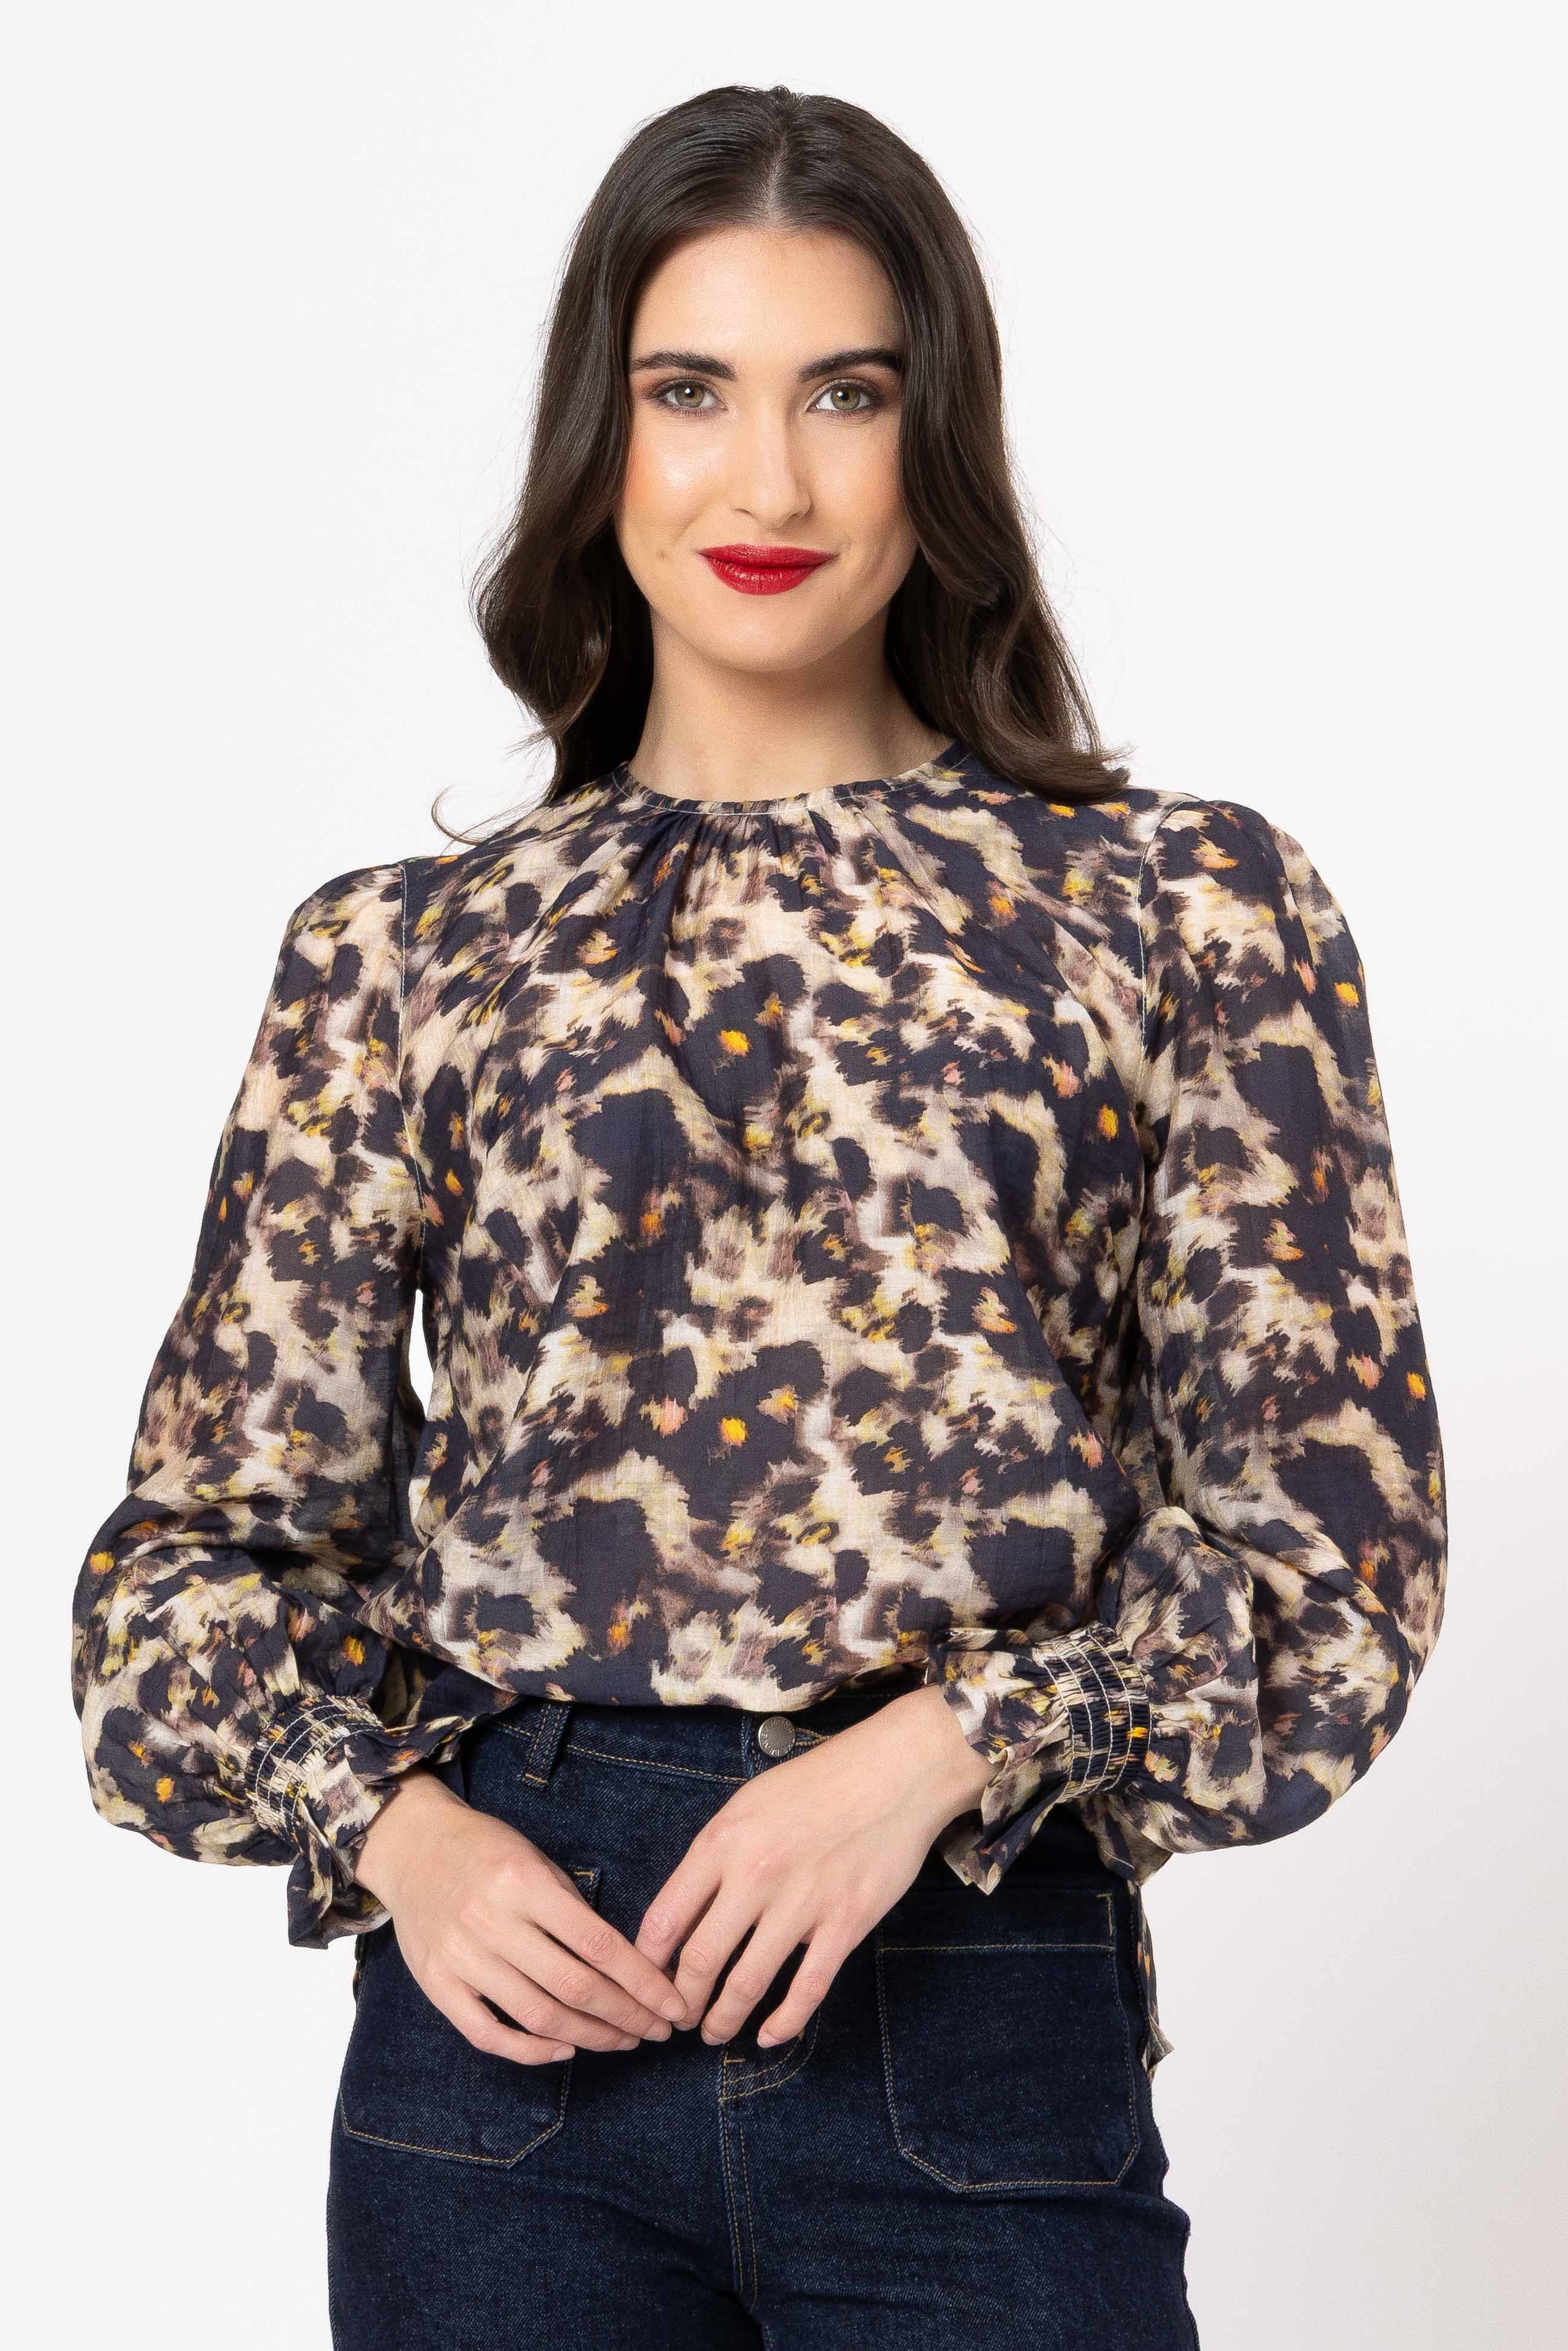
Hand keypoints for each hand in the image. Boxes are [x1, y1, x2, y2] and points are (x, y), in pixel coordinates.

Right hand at [353, 1770, 690, 2063]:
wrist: (413, 1846)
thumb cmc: (486, 1849)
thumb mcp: (536, 1860)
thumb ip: (572, 1910)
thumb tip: (624, 1966)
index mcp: (524, 1884)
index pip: (599, 1945)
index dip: (644, 1982)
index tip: (674, 2006)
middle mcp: (491, 1922)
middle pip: (573, 1986)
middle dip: (625, 2016)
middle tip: (656, 2031)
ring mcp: (460, 1957)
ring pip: (536, 2016)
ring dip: (589, 2038)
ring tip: (622, 2041)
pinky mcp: (436, 1984)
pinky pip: (487, 2033)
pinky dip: (529, 2050)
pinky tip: (564, 2050)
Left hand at [633, 1683, 994, 2048]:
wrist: (895, 1772)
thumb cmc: (818, 1783)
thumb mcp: (748, 1804)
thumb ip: (714, 1856)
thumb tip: (685, 1912)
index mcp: (723, 1842)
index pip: (664, 1918)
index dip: (647, 1964)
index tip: (646, 1983)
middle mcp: (755, 1874)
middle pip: (700, 1961)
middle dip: (683, 2003)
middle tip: (679, 2020)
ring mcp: (803, 1902)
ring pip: (747, 1984)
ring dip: (724, 2020)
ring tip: (715, 2034)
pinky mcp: (846, 1923)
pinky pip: (807, 1989)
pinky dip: (784, 2023)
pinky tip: (769, 2036)